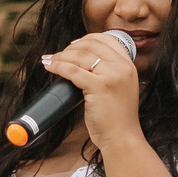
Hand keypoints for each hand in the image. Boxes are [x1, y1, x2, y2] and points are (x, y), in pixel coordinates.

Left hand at [39, 31, 141, 152]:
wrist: (122, 137)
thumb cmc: (117, 117)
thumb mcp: (120, 88)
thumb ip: (109, 73)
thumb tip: (83, 61)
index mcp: (128, 65)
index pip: (107, 40)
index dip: (87, 39)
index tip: (72, 44)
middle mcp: (122, 67)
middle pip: (91, 45)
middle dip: (70, 48)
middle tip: (57, 55)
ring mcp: (112, 75)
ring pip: (80, 56)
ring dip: (60, 56)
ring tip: (49, 60)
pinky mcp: (99, 86)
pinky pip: (72, 71)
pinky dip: (58, 67)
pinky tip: (50, 67)